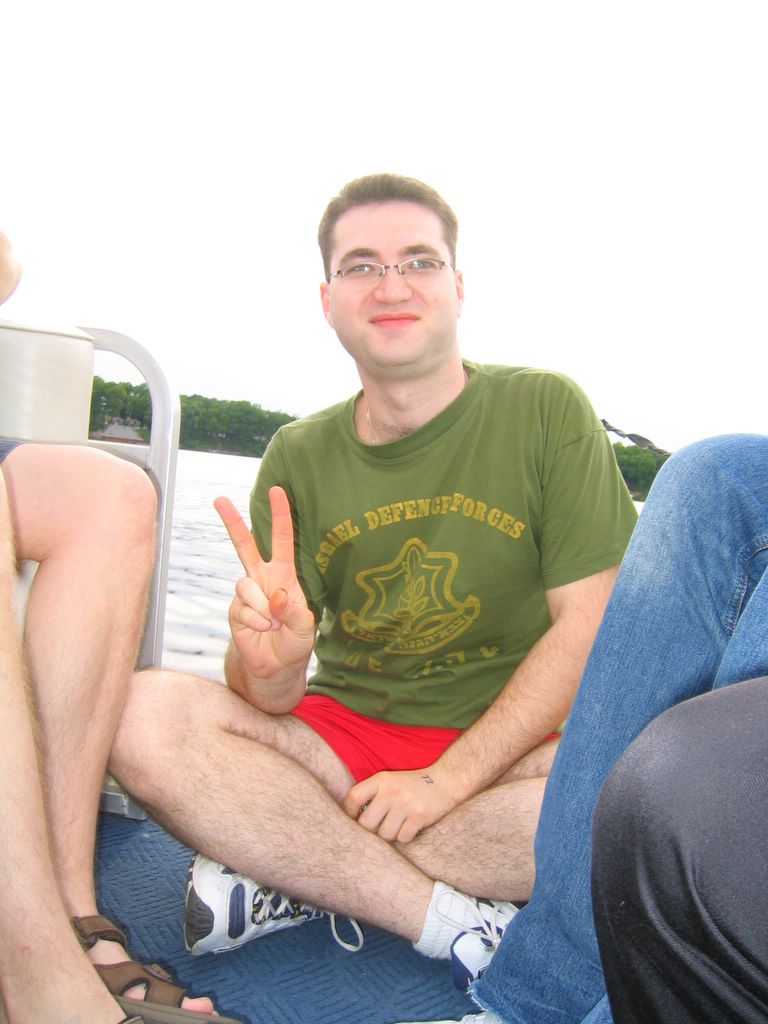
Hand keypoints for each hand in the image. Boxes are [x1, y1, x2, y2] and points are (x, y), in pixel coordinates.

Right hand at [215, 487, 314, 680]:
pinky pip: (243, 608)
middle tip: (219, 499)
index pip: (281, 539)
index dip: (280, 515)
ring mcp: (246, 594)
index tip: (277, 491)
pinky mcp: (235, 611)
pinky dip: (256, 621)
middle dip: (232, 522)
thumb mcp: (305, 626)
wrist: (276, 666)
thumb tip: (275, 596)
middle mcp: (262, 578)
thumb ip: (293, 610)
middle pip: (244, 545)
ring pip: (245, 584)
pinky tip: (263, 630)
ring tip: (272, 624)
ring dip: (262, 607)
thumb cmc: (295, 641)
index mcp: (283, 574)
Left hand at [342, 767, 459, 843]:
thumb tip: (352, 819)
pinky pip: (402, 838)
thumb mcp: (391, 780)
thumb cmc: (414, 784)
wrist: (447, 780)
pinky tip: (410, 826)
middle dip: (371, 830)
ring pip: (384, 834)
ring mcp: (405, 804)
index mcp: (381, 780)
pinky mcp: (419, 817)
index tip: (354, 819)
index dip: (348, 813)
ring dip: (390, 834)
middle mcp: (391, 791)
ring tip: (398, 825)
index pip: (353, 797)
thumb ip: (373, 794)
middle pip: (366, 823)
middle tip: (379, 827)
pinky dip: (405, 836)